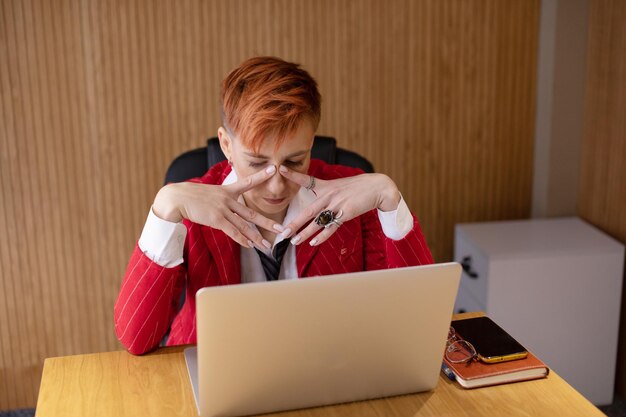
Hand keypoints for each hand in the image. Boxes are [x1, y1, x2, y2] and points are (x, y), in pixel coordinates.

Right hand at [153, 165, 283, 248]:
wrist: (176, 198)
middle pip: (251, 213)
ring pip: (244, 225)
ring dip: (255, 237)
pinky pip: (232, 231)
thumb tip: (226, 207)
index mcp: (227, 190)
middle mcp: (228, 199)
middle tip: (281, 228)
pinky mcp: (216, 219)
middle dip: (267, 222)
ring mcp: (223, 209)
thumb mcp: (208, 193)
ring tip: (266, 245)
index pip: (248, 182)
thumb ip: (220, 199)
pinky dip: (242, 239)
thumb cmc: (190, 196)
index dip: (261, 176)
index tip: (274, 169)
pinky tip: (250, 246)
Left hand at [278, 165, 400, 245]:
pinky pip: (331, 227)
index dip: (294, 175)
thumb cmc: (359, 188)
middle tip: (282, 232)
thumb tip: (319, 203)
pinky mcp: (345, 213)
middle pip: (308, 211)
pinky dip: (322, 236)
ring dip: (304, 233)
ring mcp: (337, 205)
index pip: (307, 180)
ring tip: (294, 241)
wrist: (378, 187)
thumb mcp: (341, 186)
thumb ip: (328, 193)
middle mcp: (329, 195)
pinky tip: (313, 242)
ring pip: (317, 222)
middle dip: (294, 223)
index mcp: (327, 186)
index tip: (281, 170)